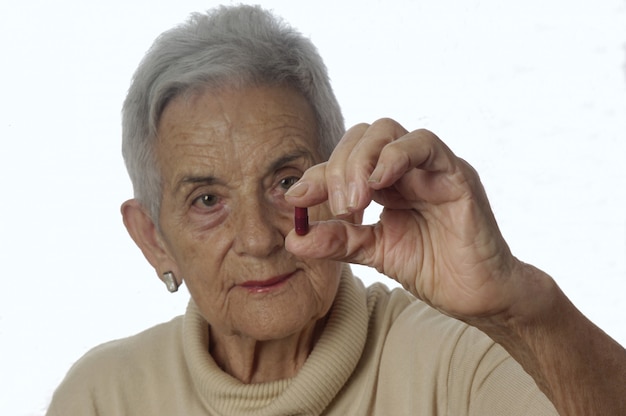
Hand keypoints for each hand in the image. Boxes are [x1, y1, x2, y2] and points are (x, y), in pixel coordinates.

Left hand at [285, 118, 523, 320]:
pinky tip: (379, 183)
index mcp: (386, 184)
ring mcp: (431, 168)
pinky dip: (396, 156)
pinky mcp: (456, 174)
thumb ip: (337, 241)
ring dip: (360, 161)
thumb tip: (293, 239)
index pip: (345, 161)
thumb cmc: (433, 269)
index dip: (317, 175)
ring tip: (354, 201)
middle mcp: (406, 169)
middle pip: (362, 137)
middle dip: (338, 167)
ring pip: (387, 132)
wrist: (477, 295)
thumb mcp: (374, 252)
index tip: (296, 199)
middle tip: (338, 207)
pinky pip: (425, 144)